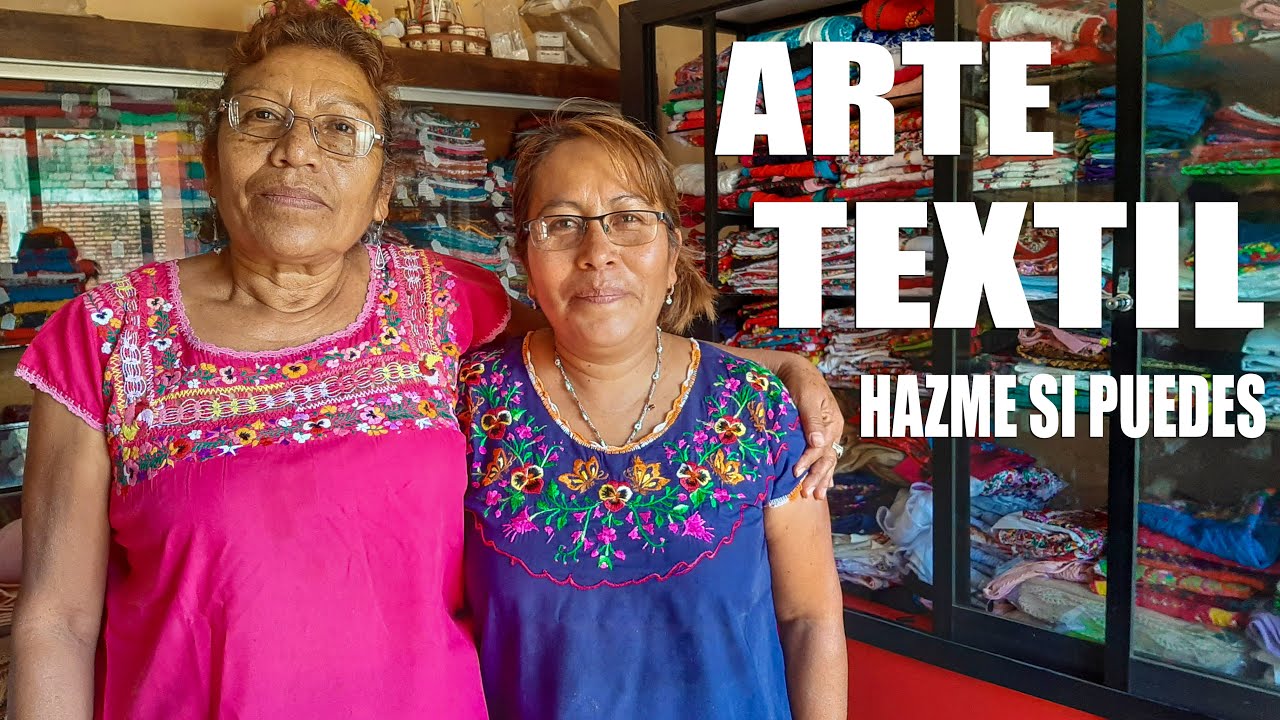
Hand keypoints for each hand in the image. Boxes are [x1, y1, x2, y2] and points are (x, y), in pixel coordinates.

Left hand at [778, 360, 844, 499]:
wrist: (797, 370)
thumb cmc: (800, 382)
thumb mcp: (806, 397)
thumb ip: (812, 420)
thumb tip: (818, 443)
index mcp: (832, 422)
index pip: (820, 448)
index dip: (808, 461)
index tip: (795, 473)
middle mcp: (832, 430)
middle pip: (826, 458)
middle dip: (817, 477)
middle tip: (806, 494)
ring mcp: (827, 434)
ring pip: (826, 460)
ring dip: (821, 478)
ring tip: (815, 496)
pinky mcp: (817, 434)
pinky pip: (823, 456)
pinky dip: (823, 471)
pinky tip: (824, 485)